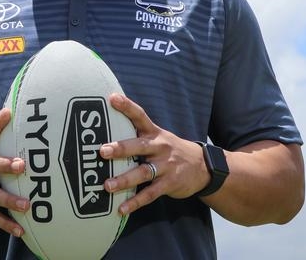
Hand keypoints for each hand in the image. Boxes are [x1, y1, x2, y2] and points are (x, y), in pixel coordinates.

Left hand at [99, 93, 208, 214]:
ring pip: (143, 172)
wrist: (203, 167)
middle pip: (139, 146)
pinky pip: (150, 194)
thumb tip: (107, 129)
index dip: (126, 106)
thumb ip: (137, 133)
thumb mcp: (159, 137)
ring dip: (124, 180)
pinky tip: (121, 209)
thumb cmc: (170, 150)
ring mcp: (166, 165)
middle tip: (102, 151)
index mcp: (154, 133)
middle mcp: (159, 147)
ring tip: (107, 186)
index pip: (140, 115)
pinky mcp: (170, 183)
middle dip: (121, 148)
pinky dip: (135, 202)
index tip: (112, 97)